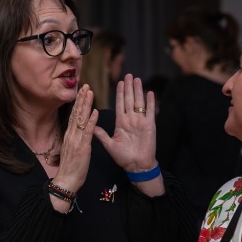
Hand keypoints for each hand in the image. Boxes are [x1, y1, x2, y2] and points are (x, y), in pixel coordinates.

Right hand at [53, 84, 96, 192]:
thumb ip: (74, 140)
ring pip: (81, 119)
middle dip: (81, 99)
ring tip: (90, 92)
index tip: (82, 92)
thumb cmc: (71, 168)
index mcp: (69, 136)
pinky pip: (88, 132)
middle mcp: (71, 135)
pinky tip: (95, 111)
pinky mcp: (82, 147)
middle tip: (85, 85)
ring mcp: (76, 140)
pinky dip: (91, 121)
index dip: (78, 103)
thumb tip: (77, 132)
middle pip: (76, 113)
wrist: (66, 181)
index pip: (74, 116)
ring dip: (86, 105)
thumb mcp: (72, 150)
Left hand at [93, 74, 160, 191]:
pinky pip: (150, 112)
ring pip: (139, 103)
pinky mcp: (150, 126)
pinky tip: (149, 93)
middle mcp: (131, 120)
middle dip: (129, 87)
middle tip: (128, 75)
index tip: (119, 82)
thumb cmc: (123, 157)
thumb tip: (91, 126)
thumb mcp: (109, 145)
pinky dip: (150, 102)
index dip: (119, 93)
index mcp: (121, 123)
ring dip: (138, 91)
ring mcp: (141, 122)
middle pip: (129, 100)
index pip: (120, 104)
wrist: (137, 166)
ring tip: (137, 79)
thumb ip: (101, 135)